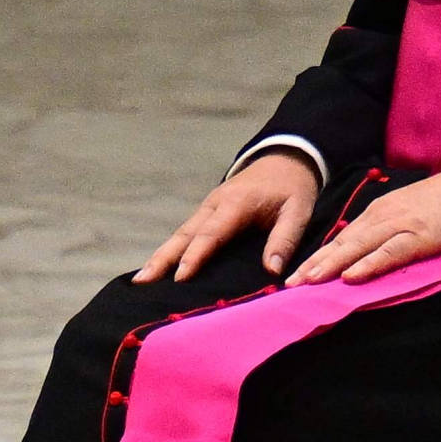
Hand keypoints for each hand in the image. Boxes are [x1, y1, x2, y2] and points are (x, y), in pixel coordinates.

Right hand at [138, 150, 323, 283]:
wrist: (285, 160)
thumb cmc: (292, 188)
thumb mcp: (298, 211)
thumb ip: (285, 239)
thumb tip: (273, 270)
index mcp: (236, 203)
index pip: (211, 233)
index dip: (195, 256)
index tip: (180, 277)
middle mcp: (214, 204)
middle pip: (185, 234)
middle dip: (163, 257)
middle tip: (142, 281)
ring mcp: (208, 207)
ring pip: (180, 233)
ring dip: (161, 255)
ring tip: (142, 279)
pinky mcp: (208, 212)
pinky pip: (187, 232)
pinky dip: (172, 249)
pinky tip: (160, 266)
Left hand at [286, 174, 440, 286]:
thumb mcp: (408, 209)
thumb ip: (387, 225)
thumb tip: (367, 250)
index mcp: (380, 211)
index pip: (344, 237)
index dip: (320, 256)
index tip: (300, 273)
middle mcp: (382, 217)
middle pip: (343, 243)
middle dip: (315, 264)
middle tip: (291, 284)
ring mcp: (399, 226)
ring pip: (358, 248)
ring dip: (331, 266)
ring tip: (308, 283)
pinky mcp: (419, 238)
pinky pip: (389, 254)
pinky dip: (368, 265)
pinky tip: (350, 277)